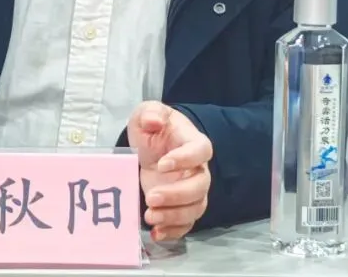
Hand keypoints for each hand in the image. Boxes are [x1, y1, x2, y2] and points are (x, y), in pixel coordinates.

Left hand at [128, 101, 211, 241]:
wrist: (151, 147)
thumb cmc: (153, 129)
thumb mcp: (147, 113)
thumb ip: (150, 113)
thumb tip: (153, 121)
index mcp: (193, 143)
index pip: (200, 151)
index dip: (185, 159)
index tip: (161, 165)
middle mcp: (198, 169)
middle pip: (200, 186)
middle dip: (176, 195)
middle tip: (151, 197)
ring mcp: (192, 191)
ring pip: (195, 208)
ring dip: (174, 216)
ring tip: (150, 216)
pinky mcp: (181, 207)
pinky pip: (186, 224)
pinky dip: (173, 232)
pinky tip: (156, 233)